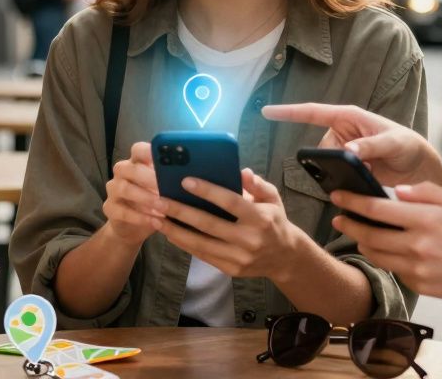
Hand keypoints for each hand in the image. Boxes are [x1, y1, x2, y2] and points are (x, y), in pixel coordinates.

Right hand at [102, 142, 164, 246]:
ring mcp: (113, 189)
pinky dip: (140, 216)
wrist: (132, 226)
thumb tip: (194, 176)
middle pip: (130, 168)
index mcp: (136, 162)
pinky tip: (155, 221)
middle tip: (166, 186)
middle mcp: (122, 172)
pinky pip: (122, 211)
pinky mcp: (109, 208)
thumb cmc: (154, 202)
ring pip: (125, 188)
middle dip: (149, 177)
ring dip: (145, 197)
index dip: (149, 151)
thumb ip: (172, 180)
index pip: (138, 150)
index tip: (165, 157)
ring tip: (162, 206)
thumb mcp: (165, 190)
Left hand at [154, 169, 304, 280]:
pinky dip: (184, 243)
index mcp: (260, 218)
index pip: (230, 202)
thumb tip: (241, 172)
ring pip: (200, 244)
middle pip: (209, 224)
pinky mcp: (231, 269)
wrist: (285, 258)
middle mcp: (249, 240)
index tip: (185, 180)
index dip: (207, 191)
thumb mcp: (273, 199)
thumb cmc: (274, 221)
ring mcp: (239, 257)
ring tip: (155, 217)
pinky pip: (202, 255)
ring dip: (175, 231)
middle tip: (159, 200)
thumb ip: (257, 185)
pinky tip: (169, 232)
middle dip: (181, 212)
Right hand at [263, 103, 441, 187]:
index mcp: (349, 117)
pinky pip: (333, 174)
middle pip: (320, 148)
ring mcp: (343, 150)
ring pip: (326, 164)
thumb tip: (349, 150)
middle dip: (331, 160)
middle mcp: (342, 132)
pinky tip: (364, 180)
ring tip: (368, 172)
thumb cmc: (408, 145)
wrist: (418, 166)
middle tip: (362, 165)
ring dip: (340, 172)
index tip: (266, 111)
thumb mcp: (393, 143)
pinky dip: (343, 180)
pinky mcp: (346, 167)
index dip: (288, 112)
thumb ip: (371, 145)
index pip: (312, 112)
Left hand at [331, 182, 441, 305]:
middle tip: (338, 217)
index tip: (338, 196)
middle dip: (348, 224)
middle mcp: (418, 245)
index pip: (377, 209)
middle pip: (369, 235)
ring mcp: (418, 268)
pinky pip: (393, 270)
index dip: (352, 202)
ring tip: (357, 233)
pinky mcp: (420, 286)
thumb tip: (398, 191)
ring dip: (362, 243)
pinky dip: (384, 259)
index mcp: (426, 219)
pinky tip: (384, 250)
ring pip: (376, 255)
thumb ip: (426, 192)